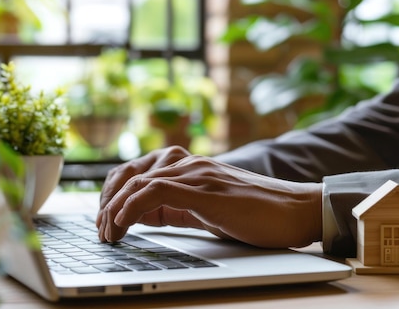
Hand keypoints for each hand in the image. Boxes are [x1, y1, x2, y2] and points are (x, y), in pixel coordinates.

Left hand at [96, 146, 322, 247]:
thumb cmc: (259, 214)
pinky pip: (155, 191)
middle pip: (131, 173)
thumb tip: (147, 214)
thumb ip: (179, 207)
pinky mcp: (205, 190)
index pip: (138, 173)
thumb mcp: (209, 210)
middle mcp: (191, 166)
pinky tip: (122, 225)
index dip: (114, 196)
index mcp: (191, 170)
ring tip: (107, 233)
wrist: (298, 210)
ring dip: (113, 208)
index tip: (105, 221)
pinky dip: (130, 208)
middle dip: (107, 202)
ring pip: (138, 181)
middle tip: (100, 230)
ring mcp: (198, 175)